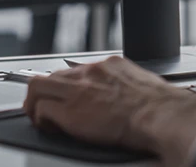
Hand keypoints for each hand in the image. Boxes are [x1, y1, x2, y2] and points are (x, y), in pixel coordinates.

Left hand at [24, 56, 195, 165]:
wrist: (157, 115)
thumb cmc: (159, 107)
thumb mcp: (143, 85)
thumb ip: (128, 86)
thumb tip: (131, 97)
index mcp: (110, 66)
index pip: (78, 70)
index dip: (70, 86)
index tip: (71, 97)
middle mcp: (90, 73)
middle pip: (53, 75)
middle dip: (48, 92)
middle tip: (47, 107)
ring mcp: (77, 90)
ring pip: (37, 86)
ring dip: (35, 103)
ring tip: (40, 117)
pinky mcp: (69, 110)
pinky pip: (42, 109)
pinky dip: (41, 120)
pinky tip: (50, 128)